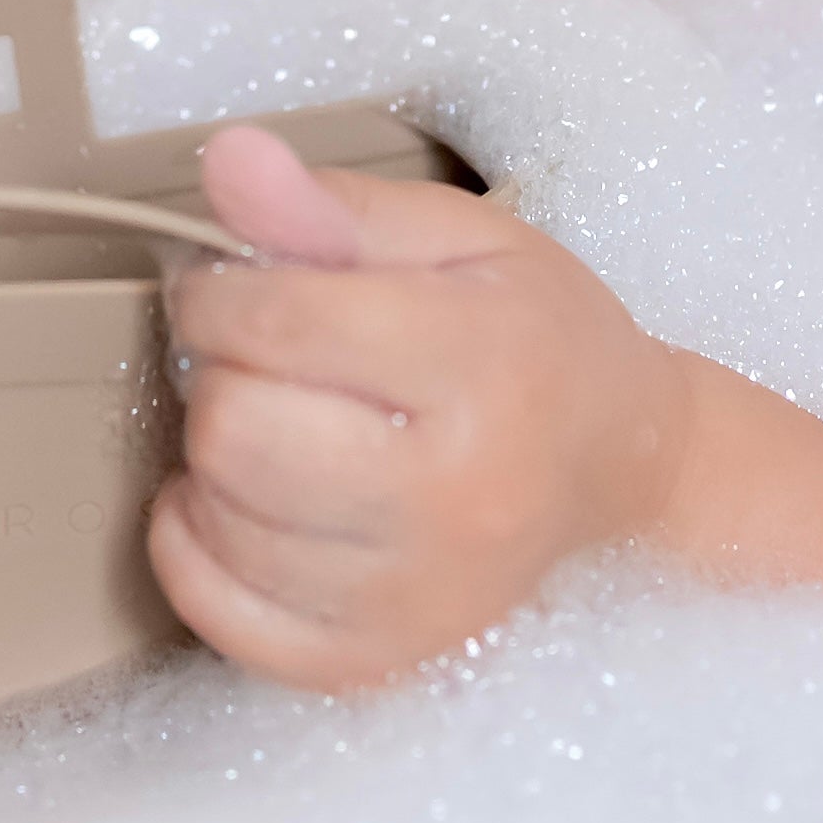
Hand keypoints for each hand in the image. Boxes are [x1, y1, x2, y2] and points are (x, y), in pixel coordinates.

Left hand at [149, 126, 692, 689]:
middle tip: (260, 357)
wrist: (621, 463)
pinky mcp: (383, 659)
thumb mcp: (458, 236)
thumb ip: (334, 205)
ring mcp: (417, 594)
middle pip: (236, 431)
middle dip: (219, 373)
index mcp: (479, 364)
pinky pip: (229, 621)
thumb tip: (225, 162)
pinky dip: (200, 553)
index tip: (225, 283)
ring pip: (222, 522)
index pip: (278, 323)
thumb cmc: (536, 334)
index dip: (215, 290)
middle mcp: (453, 495)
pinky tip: (237, 503)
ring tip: (270, 421)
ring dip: (212, 459)